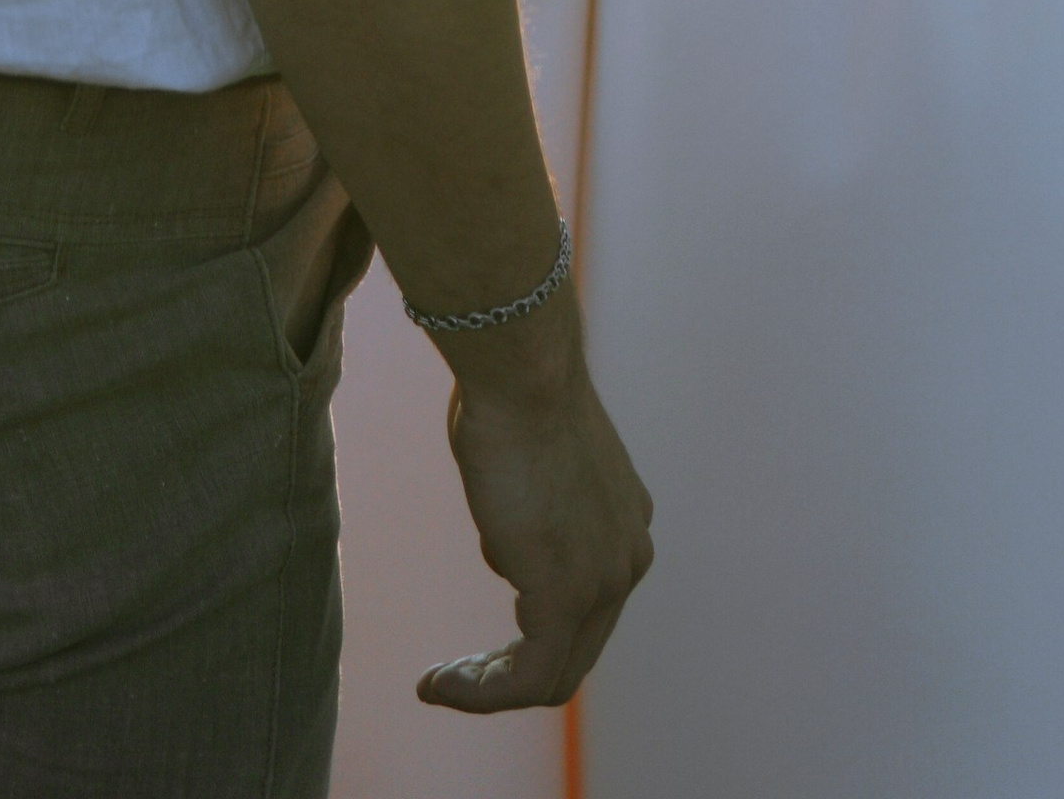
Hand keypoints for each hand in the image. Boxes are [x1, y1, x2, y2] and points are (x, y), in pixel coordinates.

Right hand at [420, 302, 654, 713]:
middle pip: (575, 649)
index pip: (584, 608)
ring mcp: (605, 580)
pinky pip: (528, 678)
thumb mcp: (532, 459)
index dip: (526, 633)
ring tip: (438, 682)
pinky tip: (436, 686)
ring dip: (488, 685)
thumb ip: (532, 506)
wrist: (520, 371)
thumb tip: (511, 540)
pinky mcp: (566, 595)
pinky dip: (481, 693)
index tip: (475, 642)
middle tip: (451, 676)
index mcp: (625, 524)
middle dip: (508, 670)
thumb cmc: (509, 393)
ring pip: (553, 673)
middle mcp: (628, 557)